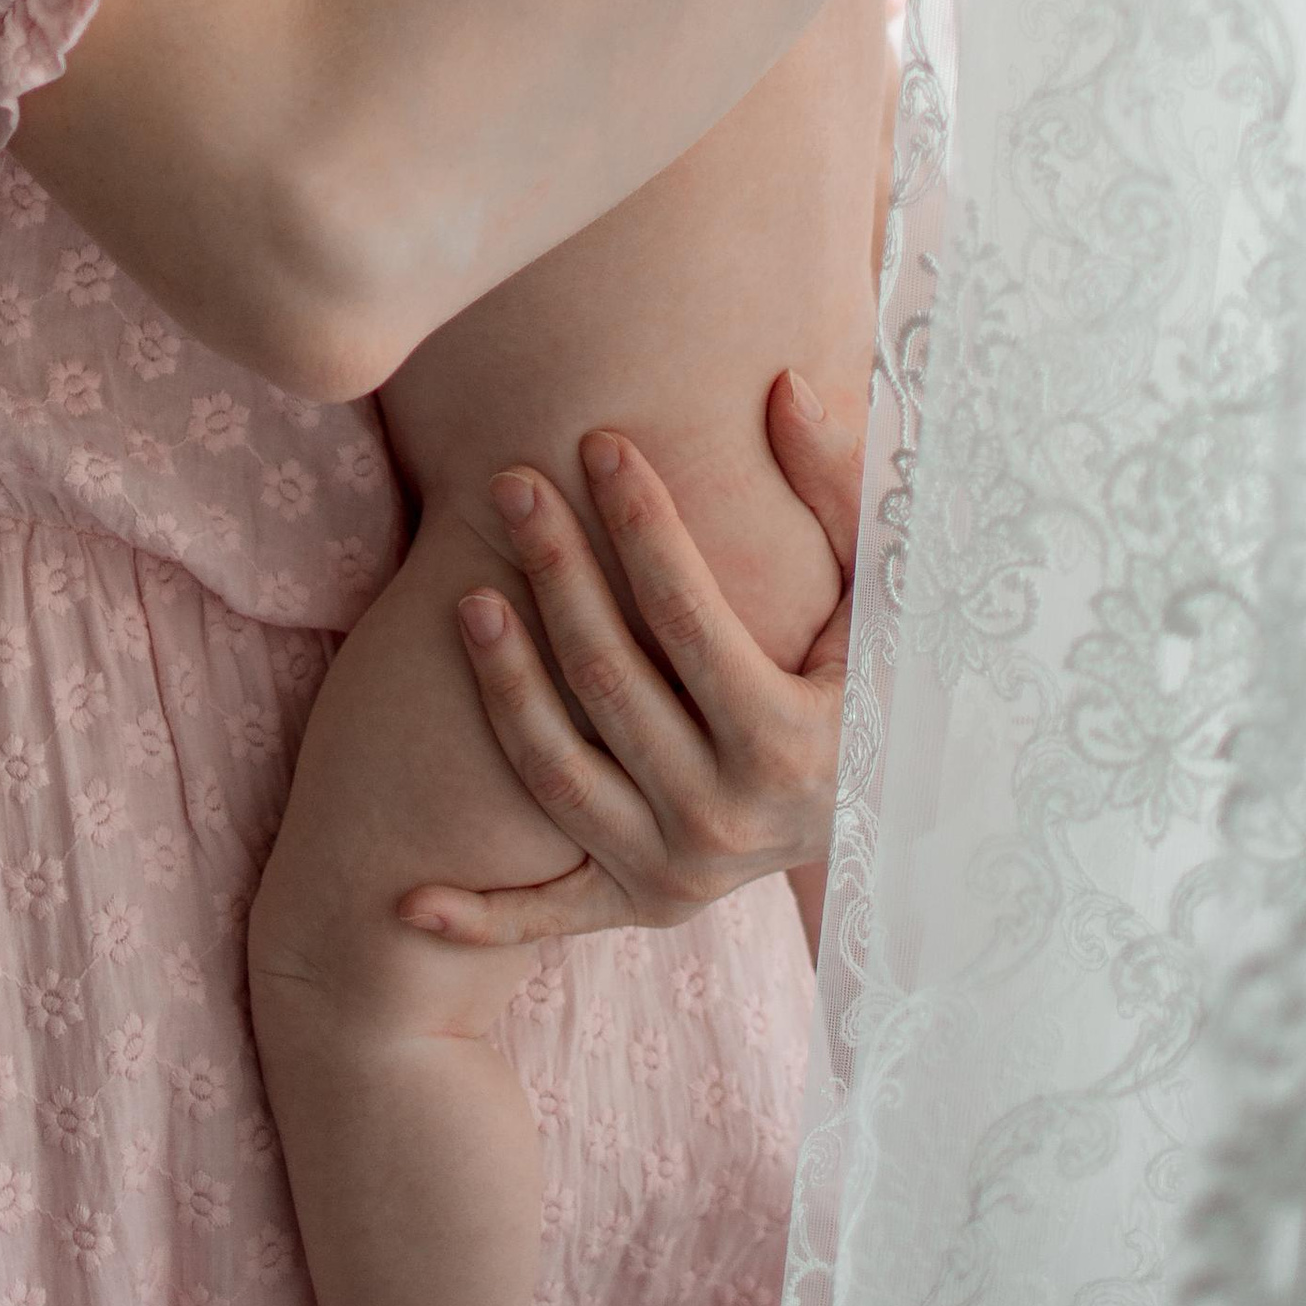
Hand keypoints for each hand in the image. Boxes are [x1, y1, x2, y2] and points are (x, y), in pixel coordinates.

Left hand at [398, 373, 864, 944]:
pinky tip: (403, 895)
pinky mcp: (643, 909)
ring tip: (464, 597)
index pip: (687, 615)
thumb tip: (785, 388)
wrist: (901, 820)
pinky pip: (547, 915)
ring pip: (556, 774)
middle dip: (556, 570)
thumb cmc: (881, 679)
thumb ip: (842, 488)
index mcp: (791, 742)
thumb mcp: (884, 588)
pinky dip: (479, 916)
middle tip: (510, 483)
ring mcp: (679, 873)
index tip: (601, 443)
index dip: (640, 522)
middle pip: (608, 679)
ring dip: (503, 685)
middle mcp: (728, 820)